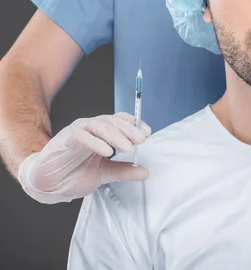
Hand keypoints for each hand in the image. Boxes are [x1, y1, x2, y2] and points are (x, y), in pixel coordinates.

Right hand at [18, 112, 150, 203]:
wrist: (48, 185)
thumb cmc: (73, 174)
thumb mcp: (104, 174)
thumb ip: (123, 171)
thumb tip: (145, 172)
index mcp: (101, 133)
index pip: (120, 121)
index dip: (134, 124)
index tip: (148, 133)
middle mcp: (90, 128)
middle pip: (112, 121)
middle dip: (129, 129)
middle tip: (141, 140)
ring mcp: (77, 132)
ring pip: (99, 126)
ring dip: (116, 136)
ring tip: (128, 148)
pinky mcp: (65, 140)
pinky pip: (82, 136)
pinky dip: (96, 143)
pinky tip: (107, 151)